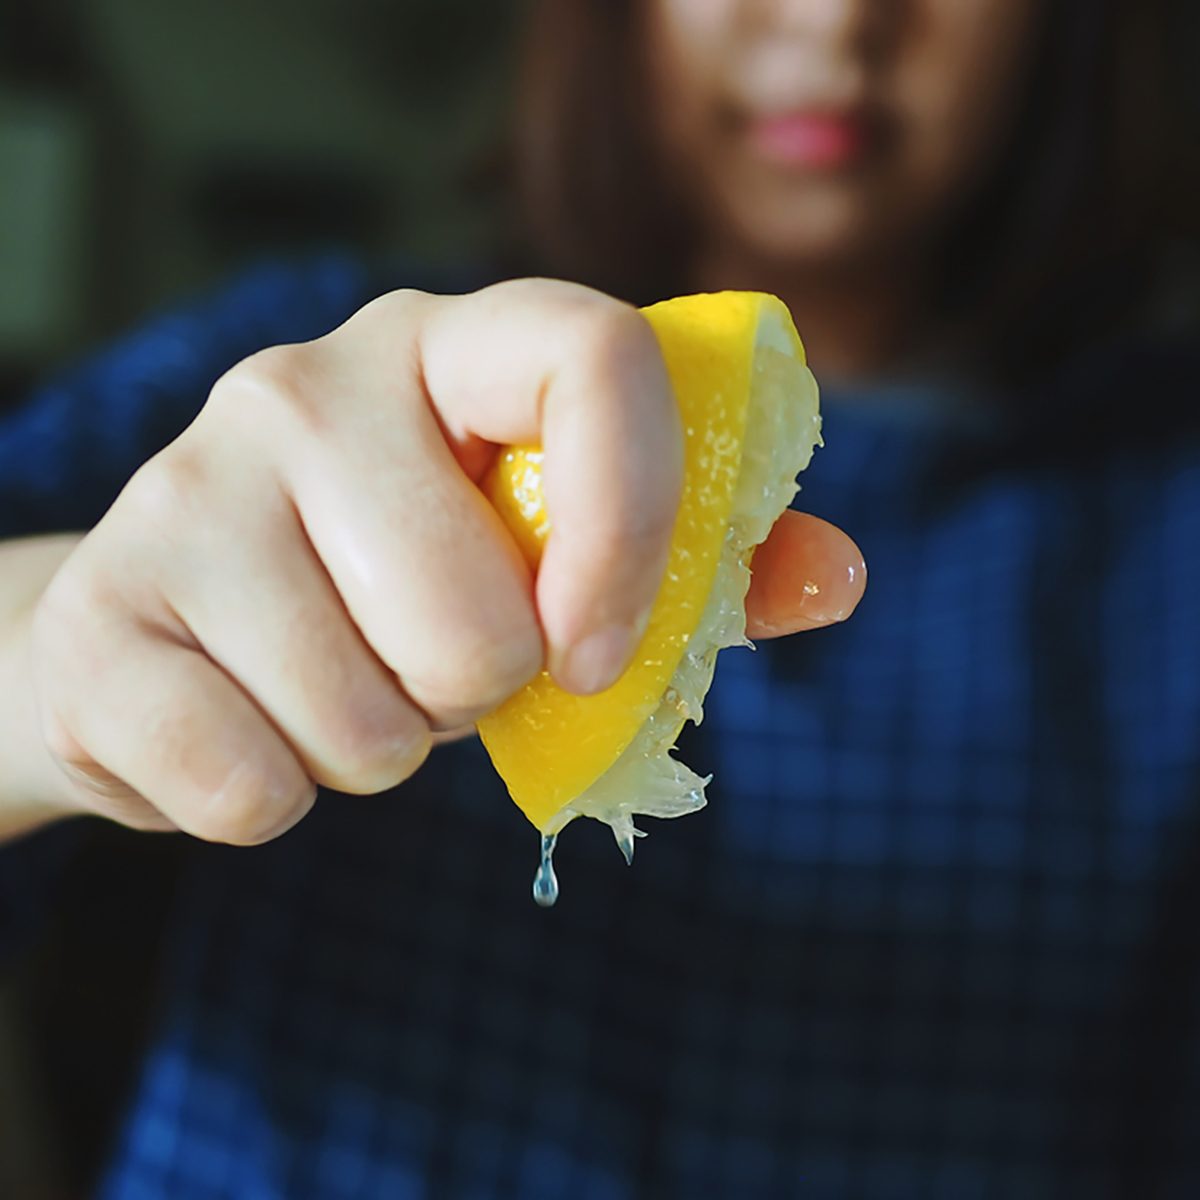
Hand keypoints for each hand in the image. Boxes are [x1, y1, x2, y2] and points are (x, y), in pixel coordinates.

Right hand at [18, 279, 863, 845]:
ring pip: (365, 724)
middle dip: (474, 691)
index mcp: (448, 347)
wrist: (172, 632)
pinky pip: (247, 787)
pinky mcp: (100, 618)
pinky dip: (272, 795)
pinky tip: (244, 719)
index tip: (602, 648)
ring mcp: (184, 492)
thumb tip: (837, 573)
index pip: (591, 353)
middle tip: (426, 655)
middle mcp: (304, 385)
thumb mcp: (545, 557)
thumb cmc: (390, 589)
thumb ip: (700, 563)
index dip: (636, 518)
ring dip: (381, 746)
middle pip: (472, 618)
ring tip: (336, 679)